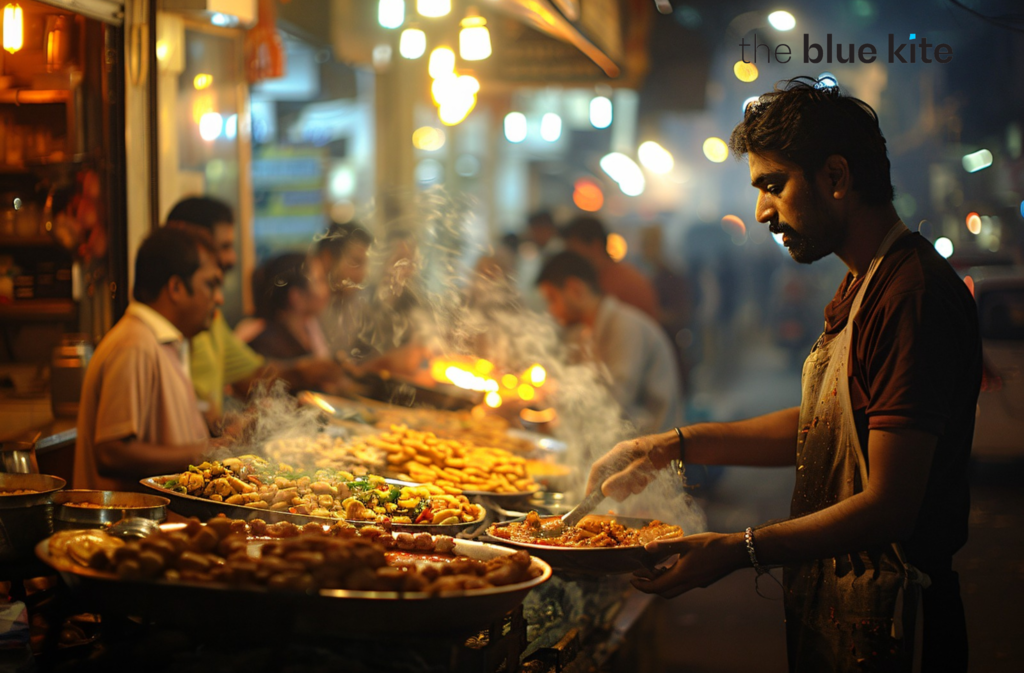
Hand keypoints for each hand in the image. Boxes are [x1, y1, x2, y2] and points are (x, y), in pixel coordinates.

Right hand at [586, 431, 679, 500]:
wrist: (673, 447)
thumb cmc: (656, 454)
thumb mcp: (638, 467)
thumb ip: (621, 479)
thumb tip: (603, 491)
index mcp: (617, 453)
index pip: (598, 469)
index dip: (592, 484)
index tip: (589, 498)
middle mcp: (619, 459)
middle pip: (609, 479)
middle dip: (619, 487)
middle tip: (630, 489)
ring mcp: (627, 464)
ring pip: (622, 483)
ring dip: (632, 486)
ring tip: (643, 479)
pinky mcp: (635, 469)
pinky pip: (631, 483)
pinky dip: (638, 484)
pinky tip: (648, 478)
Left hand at [632, 532, 746, 598]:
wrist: (736, 552)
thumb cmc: (712, 545)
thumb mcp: (687, 542)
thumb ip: (665, 545)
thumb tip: (646, 548)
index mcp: (682, 575)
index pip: (657, 587)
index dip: (642, 585)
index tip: (632, 579)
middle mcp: (688, 583)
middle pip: (664, 592)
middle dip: (649, 587)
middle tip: (639, 576)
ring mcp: (696, 583)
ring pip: (674, 590)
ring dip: (661, 583)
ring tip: (653, 570)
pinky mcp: (702, 580)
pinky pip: (682, 585)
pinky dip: (672, 579)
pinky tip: (671, 566)